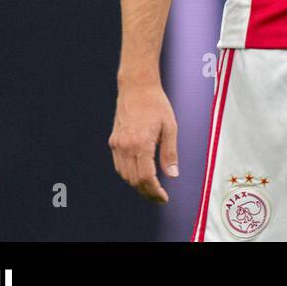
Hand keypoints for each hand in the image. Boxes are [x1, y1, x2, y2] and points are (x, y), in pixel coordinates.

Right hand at [109, 81, 178, 202]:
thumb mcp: (170, 127)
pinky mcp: (113, 141)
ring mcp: (117, 144)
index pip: (146, 177)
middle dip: (146, 191)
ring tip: (151, 187)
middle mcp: (125, 146)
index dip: (155, 191)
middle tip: (159, 196)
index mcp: (141, 143)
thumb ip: (170, 153)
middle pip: (133, 180)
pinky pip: (119, 165)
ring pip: (124, 175)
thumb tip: (172, 175)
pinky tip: (140, 173)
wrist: (136, 87)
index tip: (164, 198)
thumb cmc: (156, 104)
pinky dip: (129, 174)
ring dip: (137, 185)